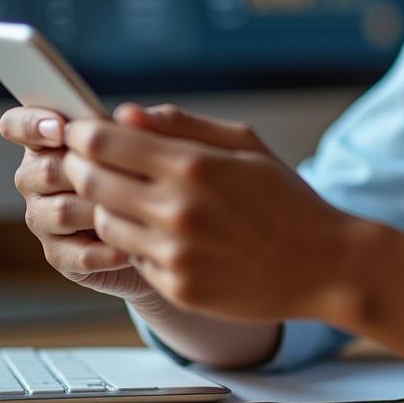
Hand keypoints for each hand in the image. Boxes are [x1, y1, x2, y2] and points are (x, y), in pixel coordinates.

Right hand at [0, 106, 158, 305]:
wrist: (163, 229)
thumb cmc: (152, 175)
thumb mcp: (151, 144)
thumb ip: (137, 126)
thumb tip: (126, 116)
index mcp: (49, 140)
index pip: (16, 125)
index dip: (30, 123)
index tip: (61, 127)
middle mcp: (36, 179)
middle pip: (44, 170)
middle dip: (87, 170)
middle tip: (128, 172)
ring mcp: (43, 219)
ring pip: (59, 212)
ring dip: (100, 210)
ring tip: (136, 210)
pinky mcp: (59, 255)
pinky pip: (75, 254)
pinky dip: (105, 251)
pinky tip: (130, 248)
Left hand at [61, 105, 368, 324]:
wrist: (324, 264)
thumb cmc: (287, 199)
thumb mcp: (245, 144)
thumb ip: (183, 125)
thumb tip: (126, 114)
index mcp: (194, 166)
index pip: (105, 143)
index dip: (82, 133)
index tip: (78, 130)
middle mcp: (178, 210)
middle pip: (91, 182)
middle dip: (79, 167)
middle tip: (84, 162)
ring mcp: (175, 254)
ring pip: (104, 224)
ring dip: (106, 207)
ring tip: (129, 198)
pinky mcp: (177, 288)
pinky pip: (134, 259)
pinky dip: (138, 244)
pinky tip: (164, 234)